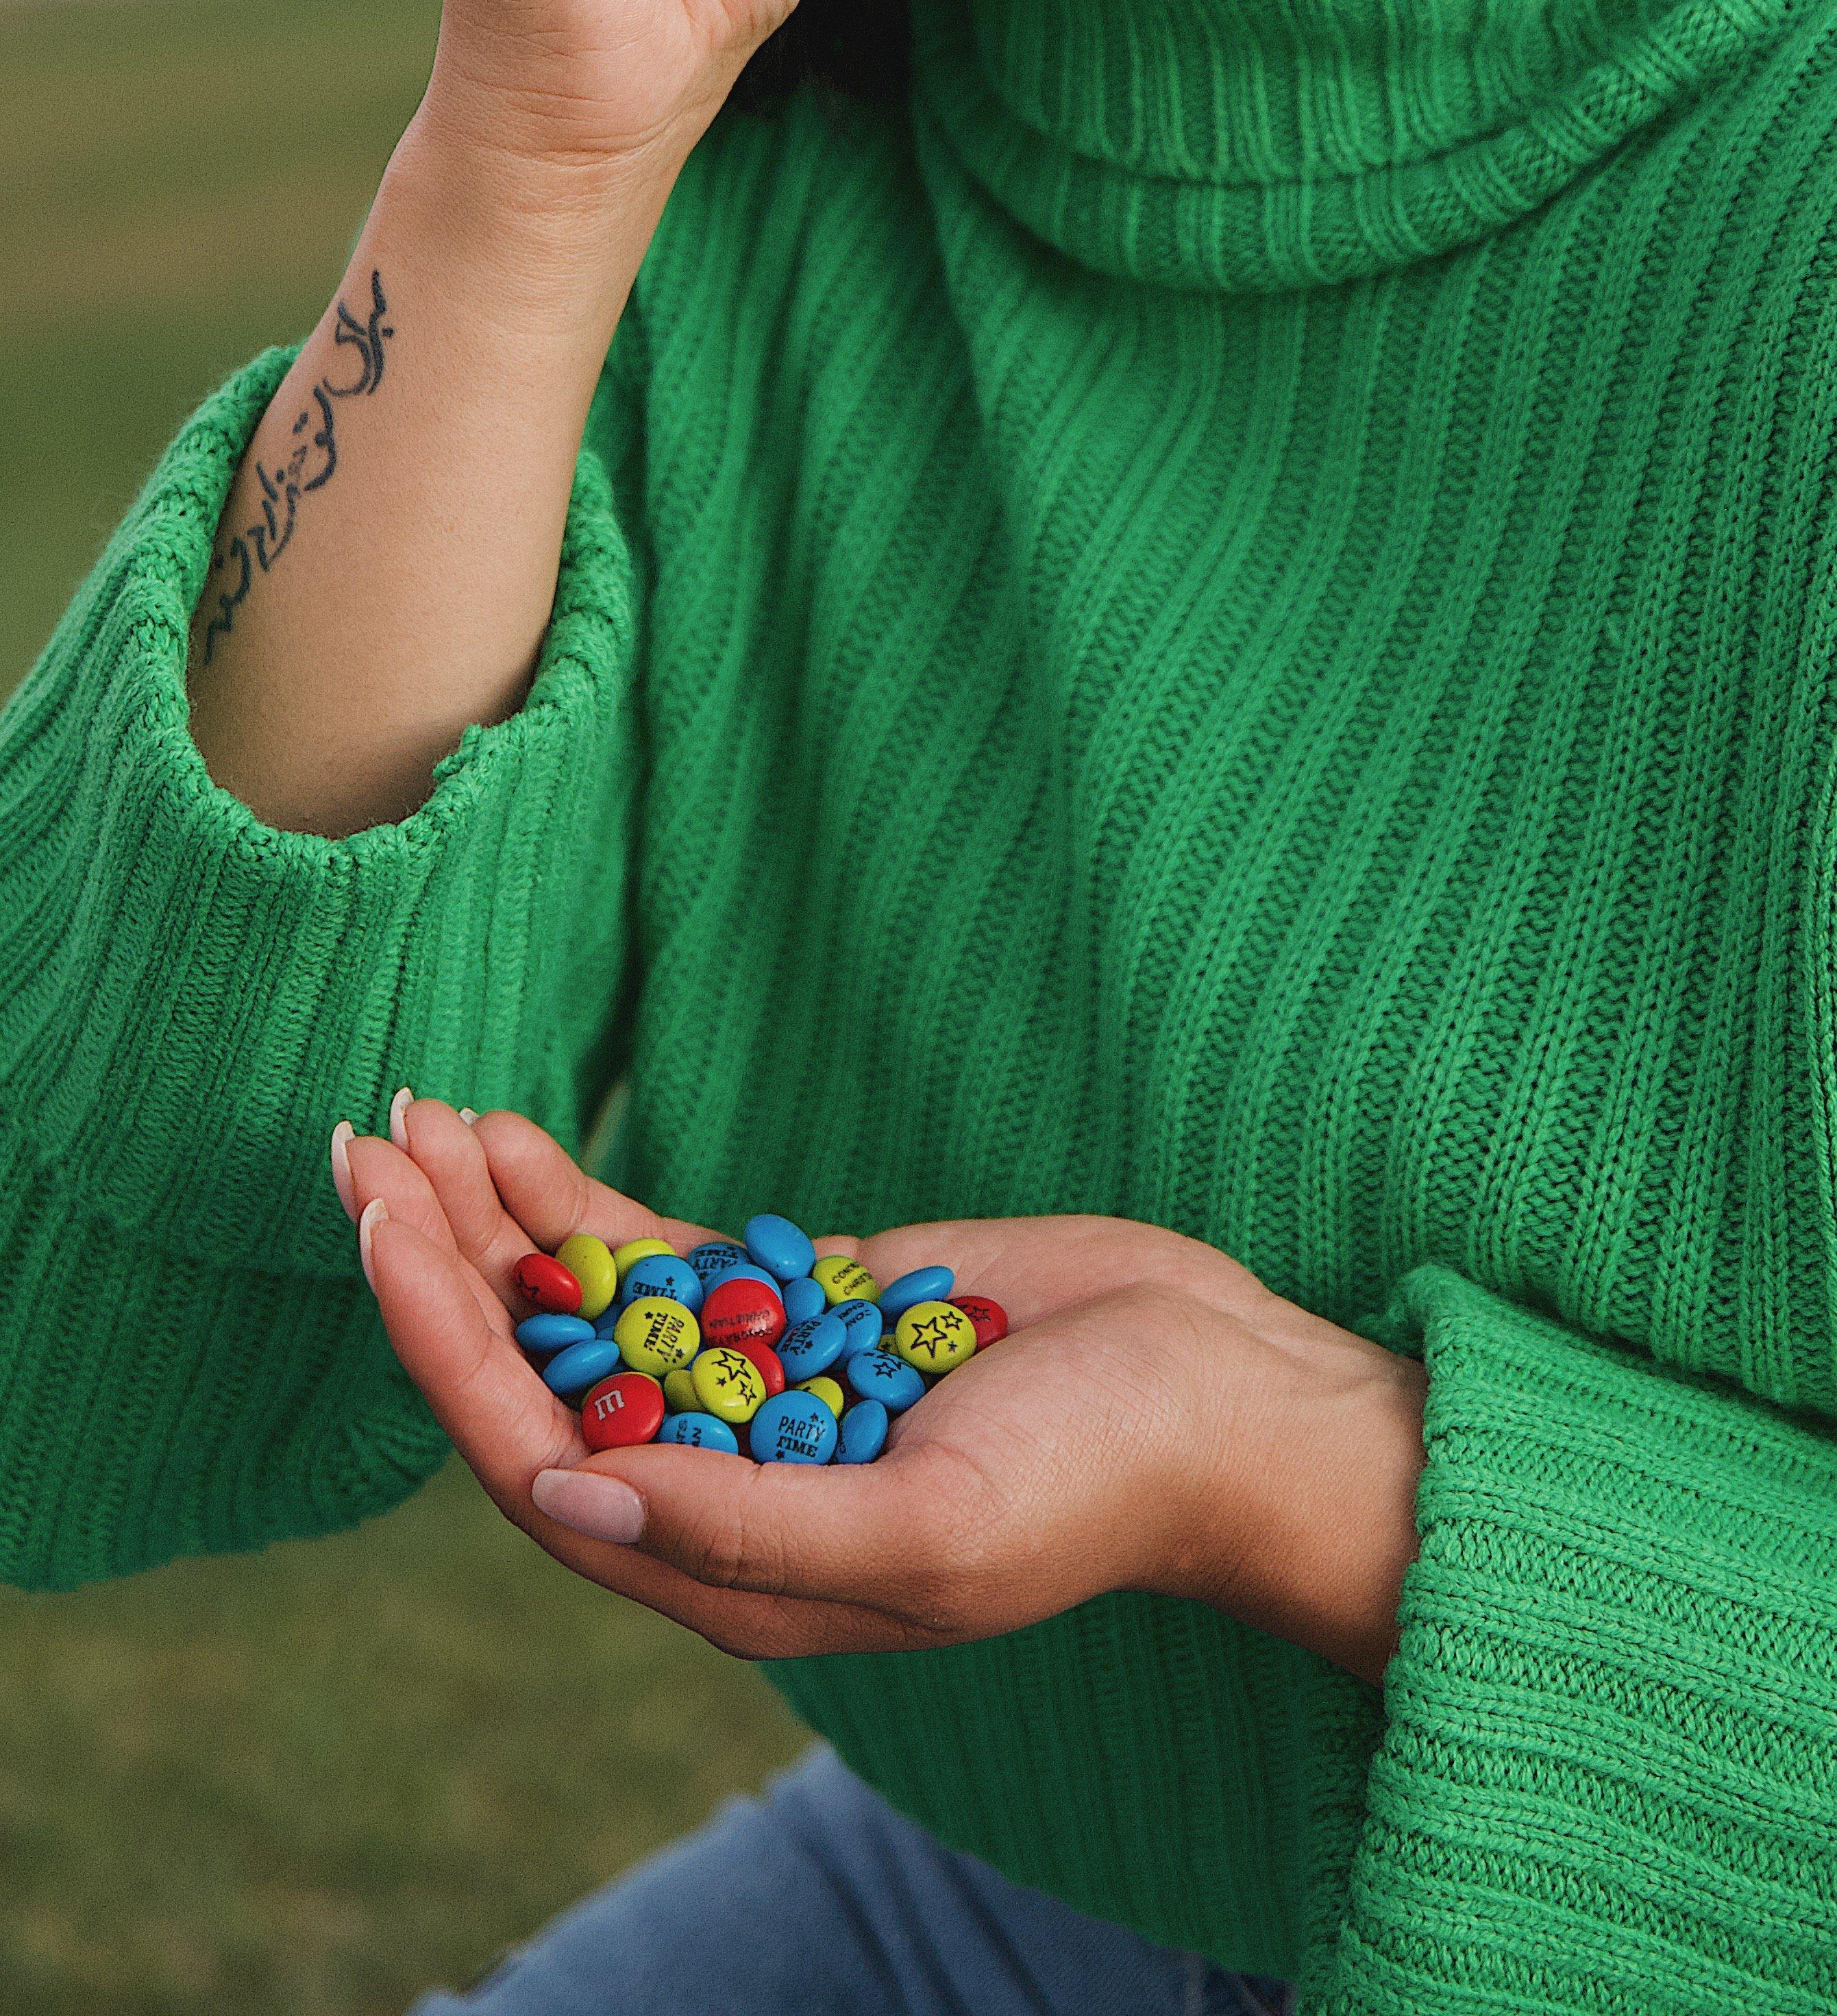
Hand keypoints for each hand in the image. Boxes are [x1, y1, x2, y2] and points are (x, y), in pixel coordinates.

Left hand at [339, 1102, 1423, 1681]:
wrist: (1227, 1399)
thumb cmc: (1100, 1481)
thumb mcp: (929, 1530)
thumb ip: (743, 1526)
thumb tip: (558, 1488)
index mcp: (731, 1569)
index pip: (534, 1459)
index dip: (444, 1350)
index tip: (382, 1229)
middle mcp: (720, 1481)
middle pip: (533, 1374)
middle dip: (437, 1266)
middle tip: (358, 1148)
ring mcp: (757, 1383)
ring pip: (581, 1305)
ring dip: (489, 1219)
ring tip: (410, 1115)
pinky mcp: (802, 1301)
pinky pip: (658, 1256)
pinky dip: (579, 1199)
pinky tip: (510, 1136)